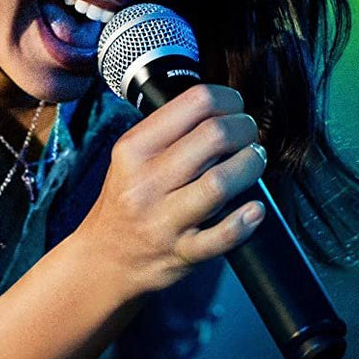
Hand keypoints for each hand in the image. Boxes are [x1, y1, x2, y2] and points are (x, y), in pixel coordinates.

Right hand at [77, 84, 267, 298]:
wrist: (104, 259)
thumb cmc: (126, 202)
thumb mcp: (131, 159)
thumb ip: (169, 133)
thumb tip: (223, 109)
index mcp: (134, 149)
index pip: (194, 102)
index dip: (228, 99)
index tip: (235, 107)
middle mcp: (146, 182)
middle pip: (214, 136)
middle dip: (245, 129)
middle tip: (248, 136)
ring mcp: (163, 220)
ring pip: (221, 182)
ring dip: (251, 166)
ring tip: (253, 163)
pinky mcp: (182, 252)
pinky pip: (224, 236)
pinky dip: (246, 220)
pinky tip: (254, 209)